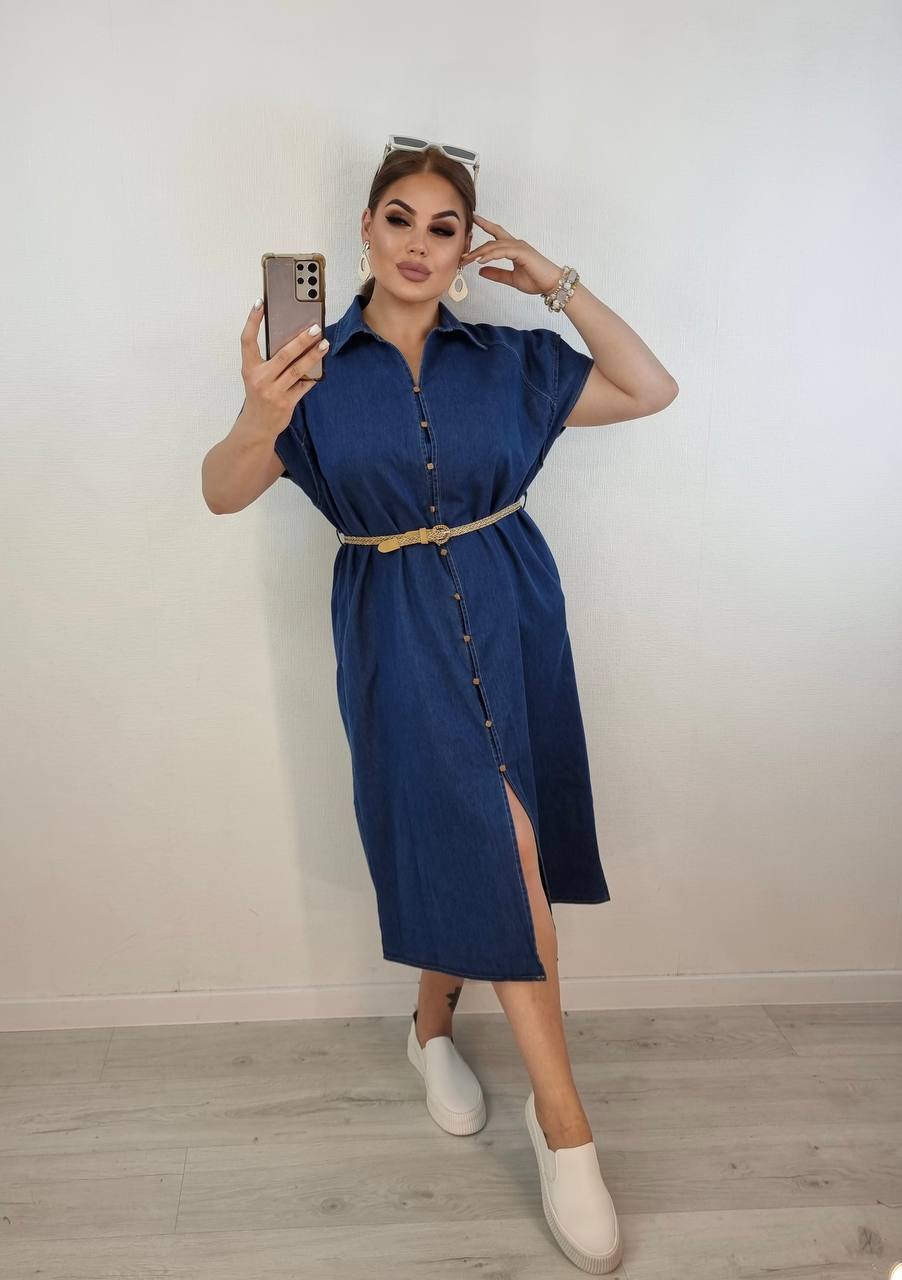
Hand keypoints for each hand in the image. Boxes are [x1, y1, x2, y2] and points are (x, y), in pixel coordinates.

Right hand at [240, 302, 327, 433]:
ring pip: (297, 369)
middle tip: (314, 328)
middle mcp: (260, 379)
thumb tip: (294, 340)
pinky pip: (303, 386)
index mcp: (249, 369)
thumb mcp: (257, 377)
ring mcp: (273, 392)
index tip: (260, 303)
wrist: (256, 427)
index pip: (247, 340)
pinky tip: (321, 368)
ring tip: (324, 343)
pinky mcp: (286, 403)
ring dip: (313, 356)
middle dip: (301, 340)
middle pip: (283, 355)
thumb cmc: (259, 396)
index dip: (252, 321)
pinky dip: (313, 376)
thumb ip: (269, 361)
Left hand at [459, 213, 562, 296]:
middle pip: (492, 240)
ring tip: (467, 260)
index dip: (485, 225)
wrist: (552, 285)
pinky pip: (502, 251)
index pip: (497, 234)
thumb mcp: (511, 279)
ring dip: (479, 253)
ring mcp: (519, 247)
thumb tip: (481, 271)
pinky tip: (481, 260)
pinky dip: (490, 255)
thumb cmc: (536, 280)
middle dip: (476, 246)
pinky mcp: (522, 252)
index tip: (474, 219)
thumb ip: (497, 274)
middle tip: (463, 254)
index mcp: (514, 248)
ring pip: (494, 245)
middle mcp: (516, 244)